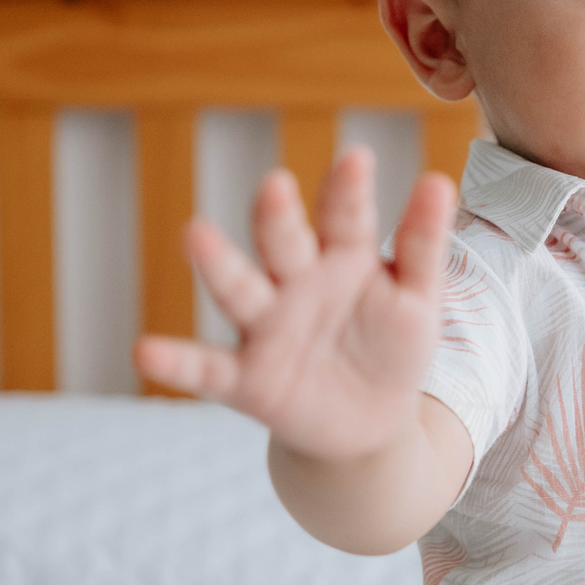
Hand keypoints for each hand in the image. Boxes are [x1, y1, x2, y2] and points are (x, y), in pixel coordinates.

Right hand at [134, 149, 455, 462]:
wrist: (372, 425)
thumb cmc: (392, 348)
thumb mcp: (419, 300)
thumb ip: (423, 246)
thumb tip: (439, 181)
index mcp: (342, 257)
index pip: (344, 218)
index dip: (348, 192)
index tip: (357, 159)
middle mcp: (295, 283)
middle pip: (283, 244)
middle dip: (277, 217)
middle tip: (276, 186)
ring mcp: (266, 329)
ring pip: (239, 291)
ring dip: (218, 265)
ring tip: (196, 234)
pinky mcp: (246, 380)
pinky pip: (206, 369)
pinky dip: (176, 361)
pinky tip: (145, 350)